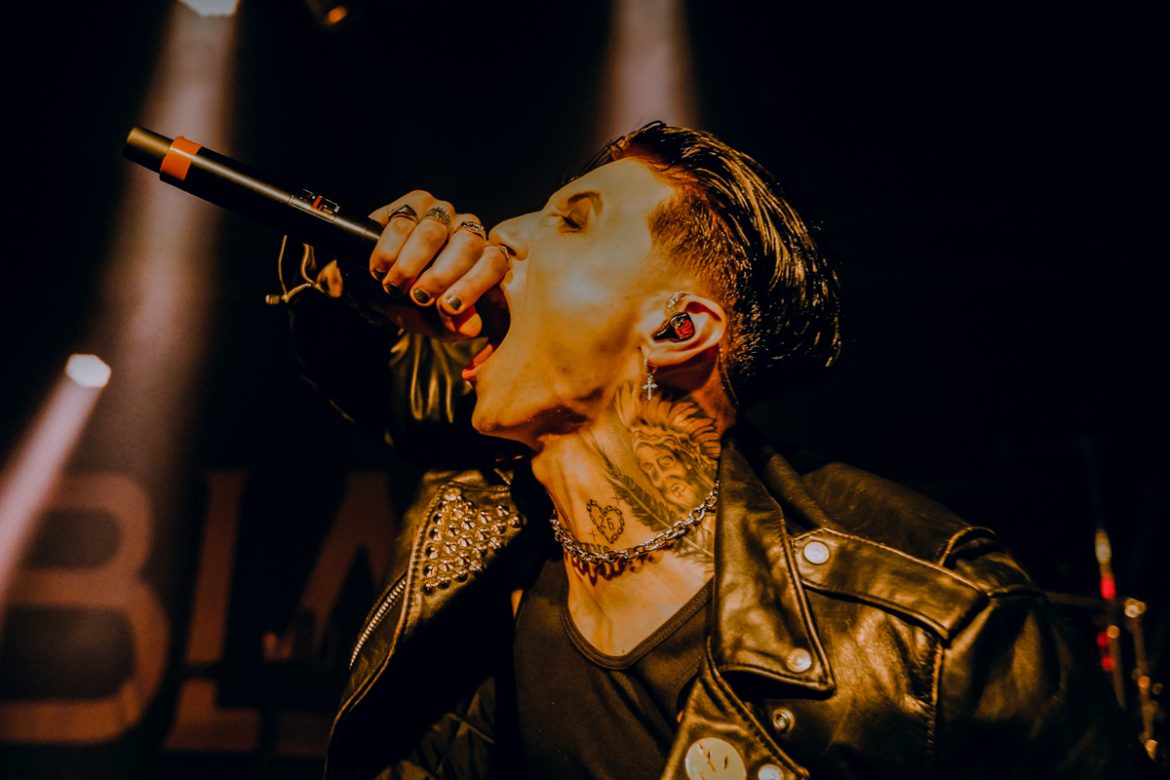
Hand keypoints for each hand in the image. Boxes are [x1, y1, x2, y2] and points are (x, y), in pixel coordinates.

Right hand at [366, 191, 509, 340]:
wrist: (376, 290)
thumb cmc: (415, 306)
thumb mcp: (435, 325)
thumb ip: (454, 326)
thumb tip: (470, 327)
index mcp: (482, 259)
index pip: (493, 263)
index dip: (473, 285)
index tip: (447, 306)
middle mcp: (467, 230)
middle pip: (467, 244)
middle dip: (440, 276)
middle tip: (418, 298)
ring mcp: (441, 213)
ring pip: (433, 231)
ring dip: (410, 264)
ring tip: (394, 286)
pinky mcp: (411, 203)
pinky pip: (403, 220)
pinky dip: (389, 249)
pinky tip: (380, 268)